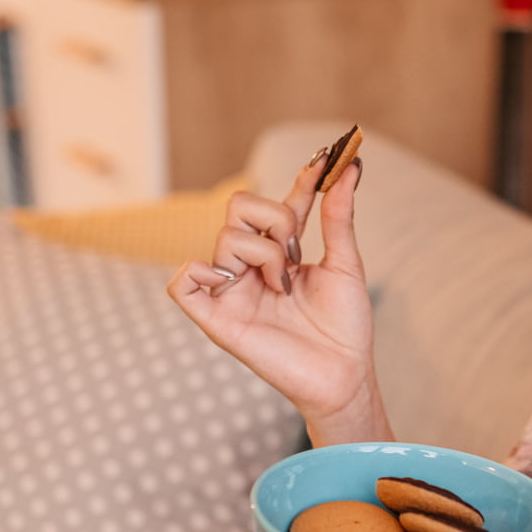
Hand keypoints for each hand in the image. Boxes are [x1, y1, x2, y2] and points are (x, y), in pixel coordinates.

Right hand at [168, 150, 383, 434]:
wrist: (344, 375)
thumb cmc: (345, 327)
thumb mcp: (346, 264)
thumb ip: (338, 216)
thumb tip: (350, 167)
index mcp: (281, 252)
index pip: (281, 204)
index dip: (302, 179)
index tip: (327, 157)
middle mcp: (251, 266)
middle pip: (239, 207)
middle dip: (276, 220)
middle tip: (298, 255)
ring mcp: (231, 290)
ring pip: (226, 238)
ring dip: (265, 255)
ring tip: (285, 286)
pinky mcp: (216, 318)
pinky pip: (181, 283)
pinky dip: (198, 271)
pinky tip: (230, 279)